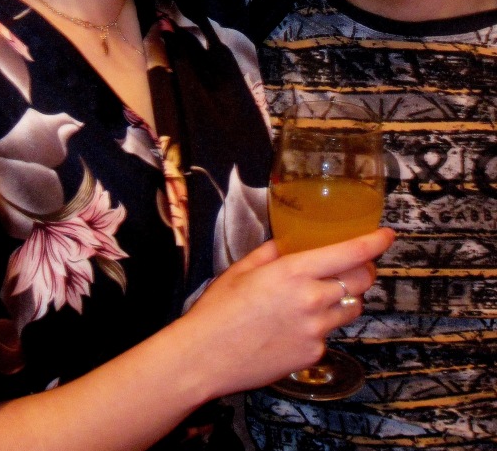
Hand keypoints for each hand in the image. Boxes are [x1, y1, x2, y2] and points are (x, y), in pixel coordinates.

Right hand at [184, 227, 394, 395]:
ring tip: (320, 298)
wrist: (205, 357)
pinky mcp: (313, 355)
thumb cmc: (219, 309)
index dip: (375, 242)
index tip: (387, 235)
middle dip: (365, 271)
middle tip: (355, 266)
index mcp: (294, 272)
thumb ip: (273, 250)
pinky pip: (330, 335)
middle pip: (362, 281)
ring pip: (351, 309)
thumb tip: (290, 241)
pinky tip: (294, 328)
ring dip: (345, 299)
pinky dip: (321, 327)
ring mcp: (316, 331)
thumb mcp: (243, 268)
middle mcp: (312, 300)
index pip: (350, 253)